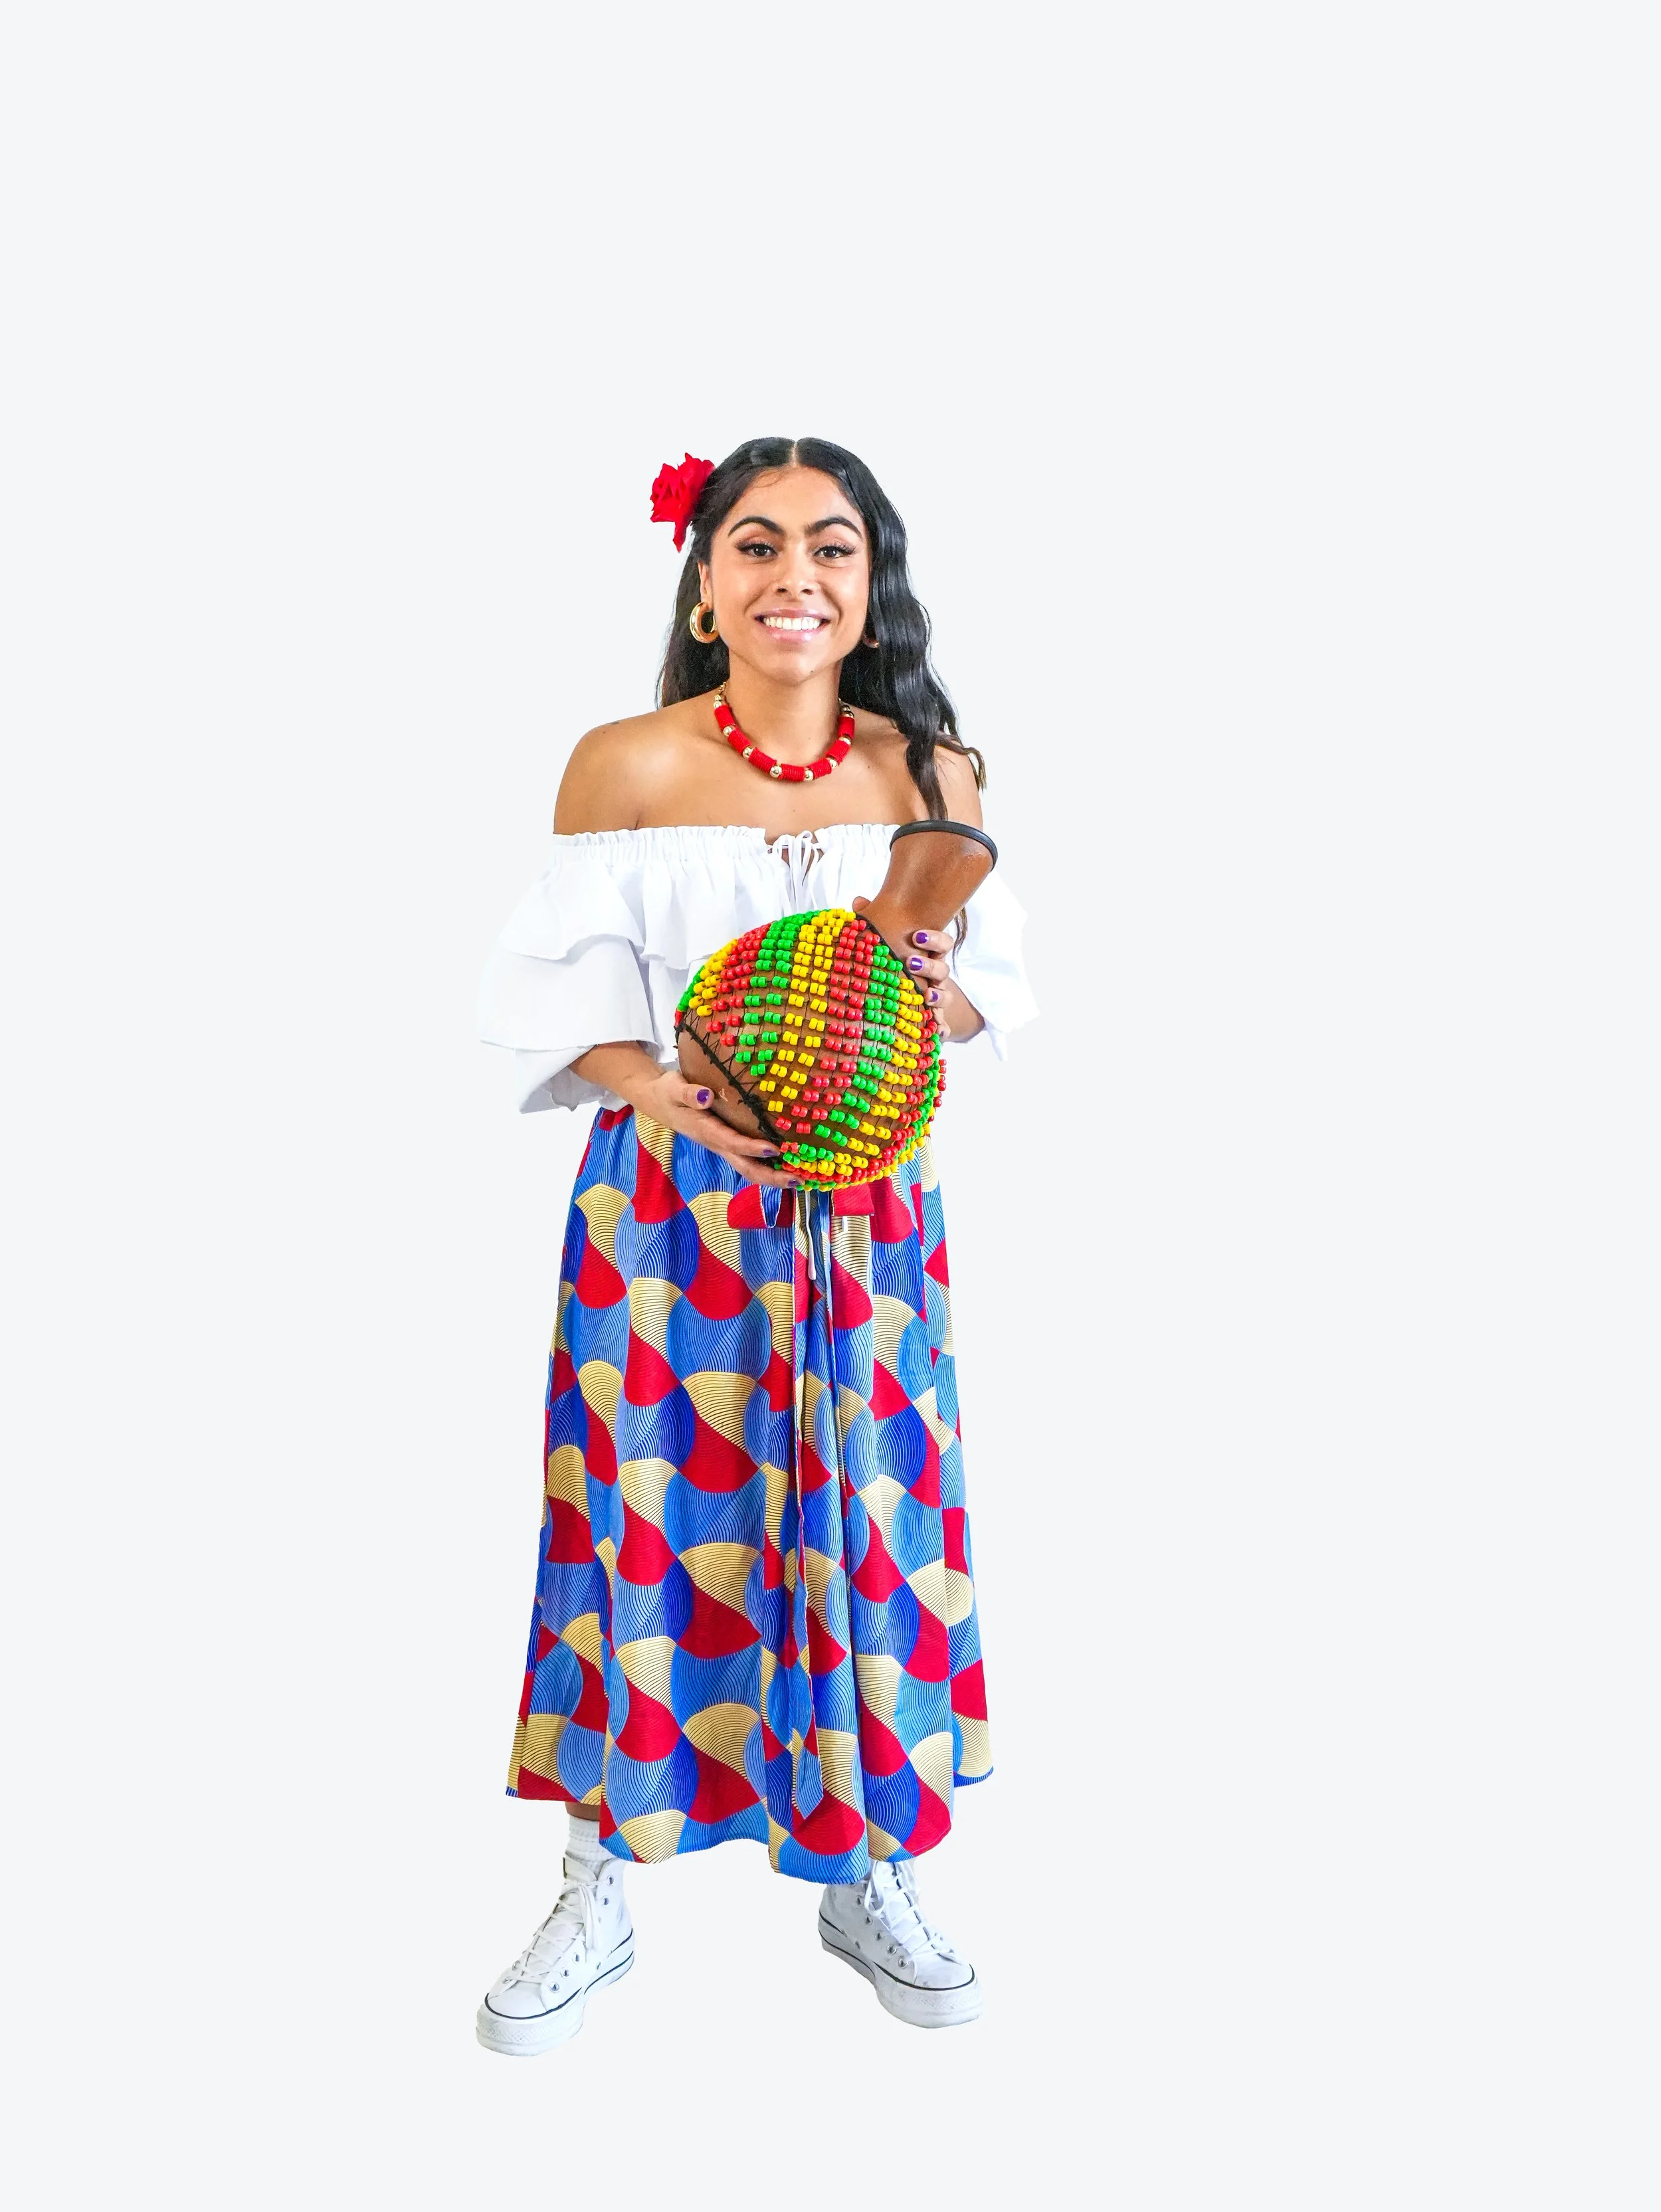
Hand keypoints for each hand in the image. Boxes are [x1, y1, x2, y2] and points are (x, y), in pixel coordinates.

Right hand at [626, 1066, 796, 1187]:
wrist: (658, 1101)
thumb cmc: (669, 1092)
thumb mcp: (673, 1087)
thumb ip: (688, 1092)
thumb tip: (704, 1097)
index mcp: (704, 1130)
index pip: (731, 1142)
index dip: (751, 1147)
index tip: (773, 1149)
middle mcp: (716, 1144)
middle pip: (745, 1167)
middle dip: (770, 1176)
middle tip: (798, 1179)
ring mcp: (721, 1147)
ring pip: (748, 1168)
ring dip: (772, 1176)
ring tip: (799, 1178)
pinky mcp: (726, 1144)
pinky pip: (748, 1160)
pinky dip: (767, 1166)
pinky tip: (786, 1165)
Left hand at [849, 899, 957, 1033]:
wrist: (912, 1001)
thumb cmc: (897, 966)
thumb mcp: (888, 945)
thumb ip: (876, 924)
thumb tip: (858, 902)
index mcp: (929, 956)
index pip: (943, 943)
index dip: (934, 938)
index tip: (916, 935)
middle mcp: (936, 978)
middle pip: (943, 970)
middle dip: (930, 967)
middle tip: (911, 963)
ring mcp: (937, 1000)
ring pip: (945, 998)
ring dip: (937, 997)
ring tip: (926, 996)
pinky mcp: (934, 1022)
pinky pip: (942, 1028)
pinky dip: (941, 1030)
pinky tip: (937, 1031)